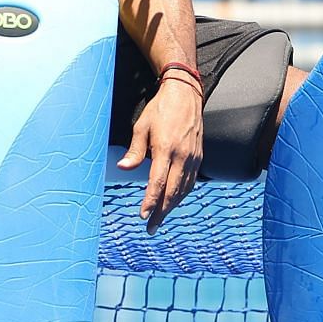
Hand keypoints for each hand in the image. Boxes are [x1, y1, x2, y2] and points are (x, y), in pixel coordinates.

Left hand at [114, 77, 203, 231]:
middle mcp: (183, 155)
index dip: (150, 201)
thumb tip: (123, 168)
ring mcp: (193, 157)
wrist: (185, 94)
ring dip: (172, 206)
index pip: (158, 182)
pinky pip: (191, 181)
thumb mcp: (142, 126)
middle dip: (161, 212)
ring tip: (160, 218)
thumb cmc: (160, 109)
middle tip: (150, 228)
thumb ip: (134, 151)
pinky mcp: (199, 156)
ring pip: (184, 189)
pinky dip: (182, 194)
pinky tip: (174, 201)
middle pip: (173, 192)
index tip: (143, 215)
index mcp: (166, 148)